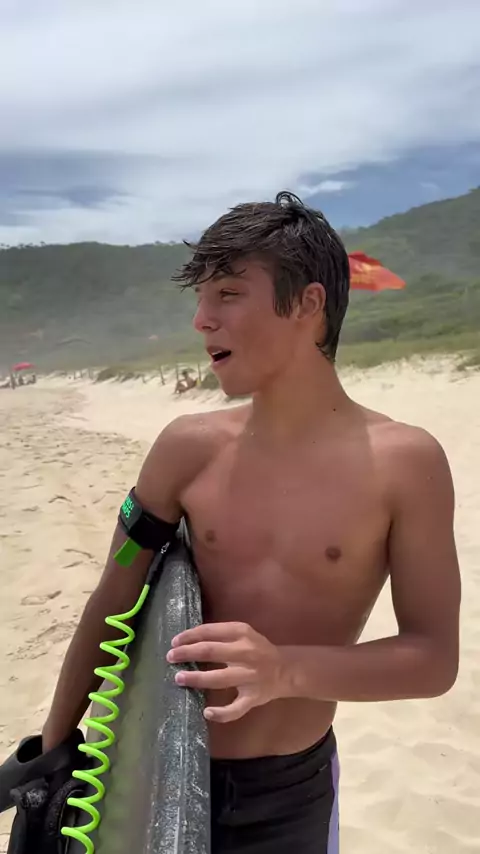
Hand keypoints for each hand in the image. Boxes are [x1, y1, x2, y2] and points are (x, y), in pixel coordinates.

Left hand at [166, 621, 284, 722]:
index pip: (210, 631)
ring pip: (219, 679)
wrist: (285, 670)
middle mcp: (246, 653)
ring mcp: (250, 677)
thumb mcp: (243, 634)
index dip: (189, 636)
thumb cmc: (257, 649)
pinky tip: (207, 712)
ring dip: (197, 679)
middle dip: (187, 653)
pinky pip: (236, 708)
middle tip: (171, 657)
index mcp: (242, 633)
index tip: (174, 642)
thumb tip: (187, 640)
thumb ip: (220, 635)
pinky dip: (221, 713)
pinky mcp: (253, 697)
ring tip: (179, 678)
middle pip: (211, 652)